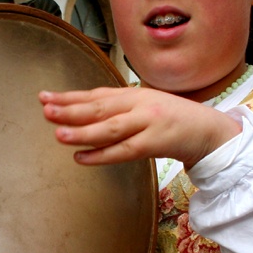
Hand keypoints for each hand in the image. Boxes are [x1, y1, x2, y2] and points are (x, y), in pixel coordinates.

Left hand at [39, 87, 241, 168]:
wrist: (208, 130)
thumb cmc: (171, 117)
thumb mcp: (143, 104)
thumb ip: (116, 107)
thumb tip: (80, 111)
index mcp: (132, 94)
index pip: (95, 94)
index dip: (69, 96)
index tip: (44, 97)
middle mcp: (138, 104)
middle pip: (99, 107)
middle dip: (70, 109)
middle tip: (45, 109)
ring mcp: (147, 123)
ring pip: (110, 128)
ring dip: (83, 132)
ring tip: (58, 133)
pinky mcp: (156, 143)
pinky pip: (124, 151)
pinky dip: (102, 155)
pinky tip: (81, 158)